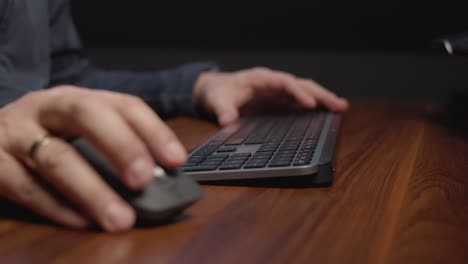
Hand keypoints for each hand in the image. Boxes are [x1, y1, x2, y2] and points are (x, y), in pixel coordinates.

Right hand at [0, 86, 186, 231]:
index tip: (176, 159)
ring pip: (56, 158)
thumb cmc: (43, 135)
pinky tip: (83, 221)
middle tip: (145, 180)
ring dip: (93, 191)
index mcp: (76, 98)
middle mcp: (46, 108)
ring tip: (120, 217)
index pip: (122, 105)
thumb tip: (156, 181)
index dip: (153, 130)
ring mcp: (15, 134)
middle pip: (88, 115)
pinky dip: (58, 207)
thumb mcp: (75, 131)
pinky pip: (27, 188)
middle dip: (121, 146)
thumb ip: (110, 149)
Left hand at [194, 67, 348, 125]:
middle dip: (320, 95)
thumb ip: (222, 110)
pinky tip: (327, 114)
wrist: (216, 90)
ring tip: (341, 108)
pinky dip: (314, 107)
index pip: (283, 82)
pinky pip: (299, 103)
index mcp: (260, 79)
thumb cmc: (217, 92)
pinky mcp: (279, 102)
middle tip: (338, 105)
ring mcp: (278, 92)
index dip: (297, 91)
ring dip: (322, 99)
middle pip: (301, 85)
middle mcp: (273, 83)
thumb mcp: (216, 101)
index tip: (309, 103)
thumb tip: (227, 121)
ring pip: (305, 92)